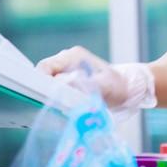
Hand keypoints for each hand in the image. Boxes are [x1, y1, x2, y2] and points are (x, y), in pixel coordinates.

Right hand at [36, 46, 155, 110]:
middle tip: (48, 108)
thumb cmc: (118, 86)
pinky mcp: (68, 80)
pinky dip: (55, 99)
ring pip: (47, 83)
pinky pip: (54, 89)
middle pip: (43, 75)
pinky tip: (63, 109)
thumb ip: (84, 84)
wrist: (127, 88)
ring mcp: (66, 70)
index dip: (38, 82)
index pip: (44, 67)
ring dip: (49, 97)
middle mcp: (66, 60)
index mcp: (73, 56)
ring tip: (58, 109)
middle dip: (42, 91)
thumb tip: (62, 84)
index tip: (40, 98)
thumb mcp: (104, 86)